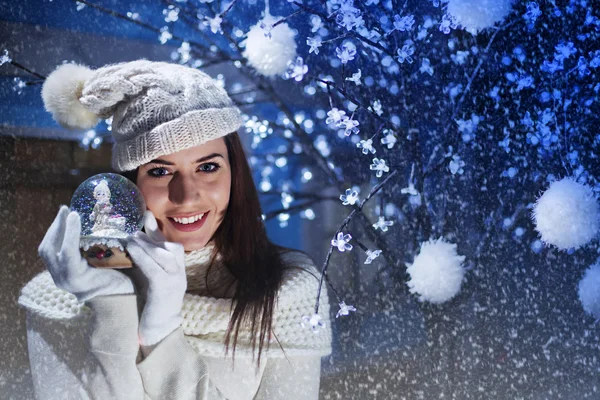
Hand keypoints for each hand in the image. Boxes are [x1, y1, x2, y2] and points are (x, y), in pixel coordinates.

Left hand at [38, 205, 134, 302]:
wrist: (113, 304)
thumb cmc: (122, 287)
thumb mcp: (126, 271)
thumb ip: (126, 254)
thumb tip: (130, 233)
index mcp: (78, 280)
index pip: (67, 254)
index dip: (70, 233)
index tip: (75, 214)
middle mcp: (62, 279)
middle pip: (49, 250)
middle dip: (57, 227)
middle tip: (66, 209)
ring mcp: (56, 276)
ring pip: (46, 250)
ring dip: (53, 230)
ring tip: (63, 214)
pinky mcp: (56, 272)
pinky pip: (49, 252)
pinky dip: (55, 237)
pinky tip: (64, 226)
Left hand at [124, 210, 186, 346]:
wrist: (159, 334)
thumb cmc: (152, 310)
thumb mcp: (151, 284)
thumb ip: (148, 267)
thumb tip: (133, 247)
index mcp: (178, 273)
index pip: (171, 247)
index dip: (158, 232)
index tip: (147, 215)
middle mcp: (180, 275)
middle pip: (171, 247)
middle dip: (154, 234)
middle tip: (135, 226)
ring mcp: (175, 282)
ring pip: (164, 255)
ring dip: (146, 243)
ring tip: (131, 236)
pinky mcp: (165, 290)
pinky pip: (155, 268)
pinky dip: (143, 257)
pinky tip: (131, 250)